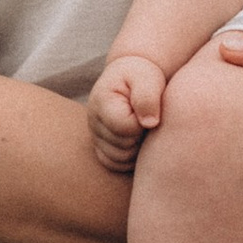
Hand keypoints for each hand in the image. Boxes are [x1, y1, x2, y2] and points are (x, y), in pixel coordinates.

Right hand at [87, 52, 166, 175]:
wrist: (131, 79)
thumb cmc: (141, 76)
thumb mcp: (147, 77)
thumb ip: (147, 96)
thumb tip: (150, 123)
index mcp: (101, 102)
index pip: (126, 128)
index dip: (143, 122)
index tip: (148, 109)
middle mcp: (93, 122)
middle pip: (124, 147)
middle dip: (141, 135)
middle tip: (147, 117)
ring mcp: (95, 138)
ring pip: (120, 159)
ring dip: (137, 147)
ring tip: (143, 127)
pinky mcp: (101, 149)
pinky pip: (117, 165)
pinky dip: (130, 157)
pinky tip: (138, 139)